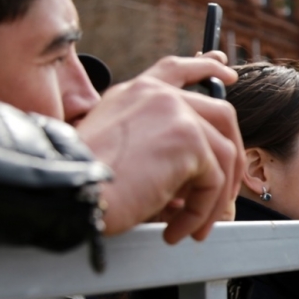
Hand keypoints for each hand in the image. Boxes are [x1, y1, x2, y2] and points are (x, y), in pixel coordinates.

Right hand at [77, 56, 242, 243]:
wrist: (67, 193)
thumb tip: (201, 178)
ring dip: (215, 198)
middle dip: (232, 156)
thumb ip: (161, 149)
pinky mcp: (188, 140)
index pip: (176, 70)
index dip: (206, 69)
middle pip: (221, 114)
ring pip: (223, 155)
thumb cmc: (85, 184)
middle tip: (228, 193)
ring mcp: (175, 113)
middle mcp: (156, 95)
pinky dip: (201, 212)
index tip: (228, 75)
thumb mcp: (124, 154)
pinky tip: (178, 229)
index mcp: (135, 94)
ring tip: (197, 226)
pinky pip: (213, 182)